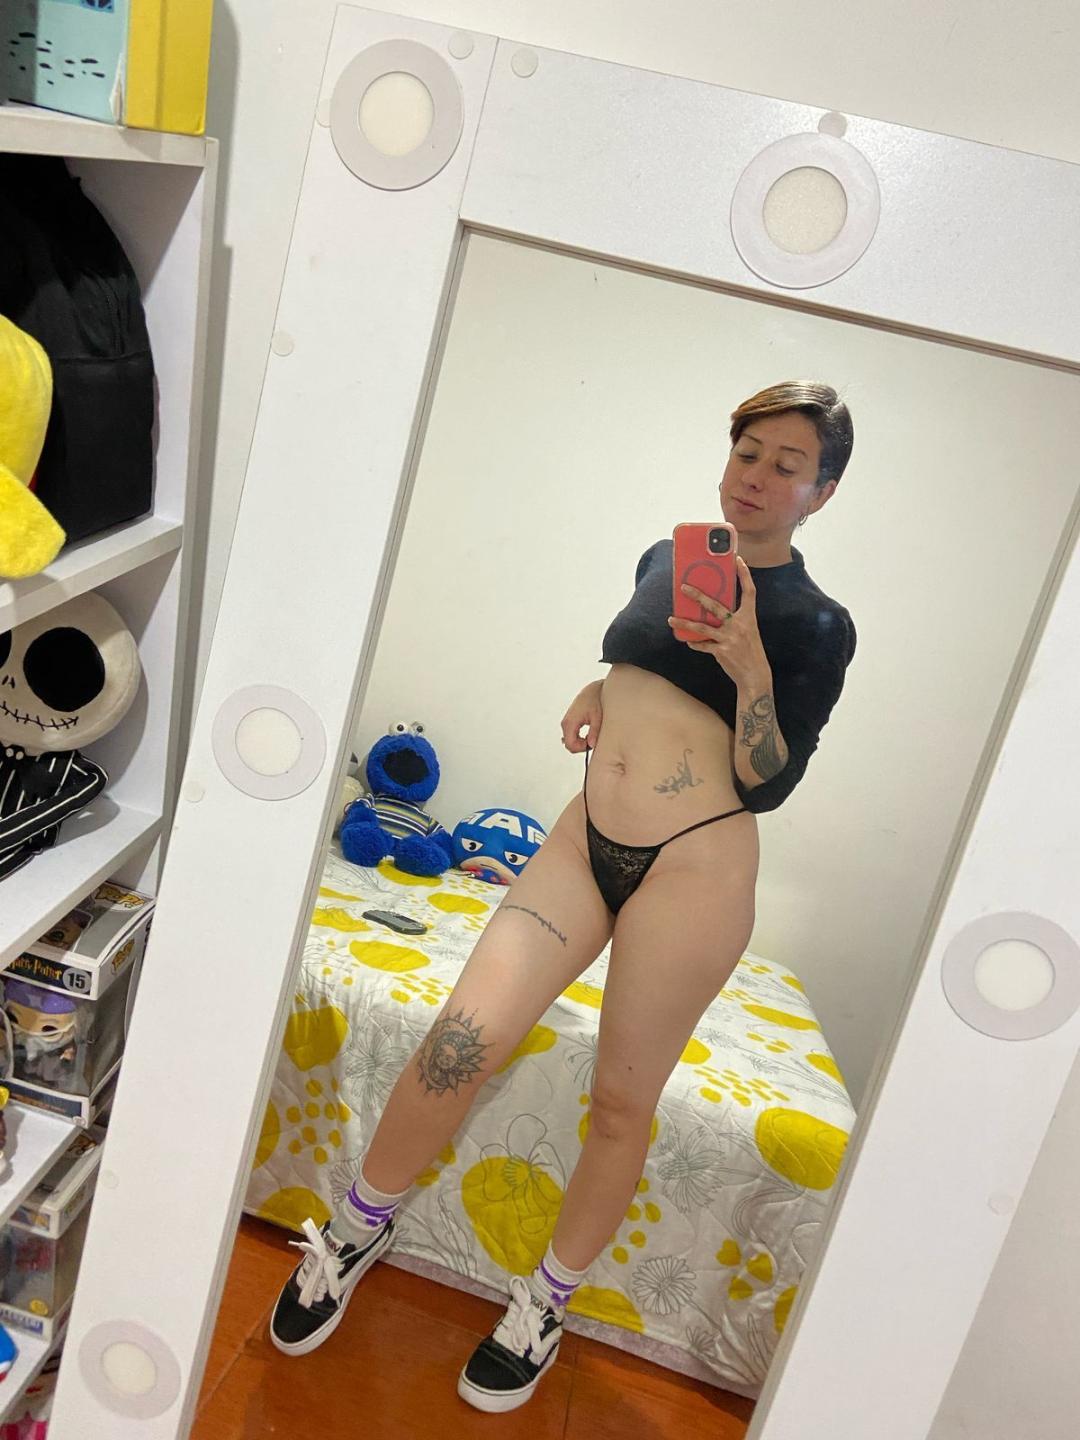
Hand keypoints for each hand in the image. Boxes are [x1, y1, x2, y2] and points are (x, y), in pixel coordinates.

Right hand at [561, 680, 603, 752]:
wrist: (593, 690)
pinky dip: (579, 738)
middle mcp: (565, 723)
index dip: (581, 749)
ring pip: (570, 740)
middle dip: (581, 746)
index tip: (592, 744)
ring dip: (580, 742)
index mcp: (570, 722)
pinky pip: (571, 735)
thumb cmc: (595, 700)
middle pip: (569, 744)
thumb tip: (592, 745)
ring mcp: (566, 722)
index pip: (570, 745)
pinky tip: (587, 734)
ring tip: (592, 735)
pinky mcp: (569, 721)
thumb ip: (594, 732)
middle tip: (594, 740)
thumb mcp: (597, 717)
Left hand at [668, 556, 768, 687]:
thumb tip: (715, 612)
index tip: (738, 561)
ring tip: (671, 620)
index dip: (745, 575)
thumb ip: (735, 620)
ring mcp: (729, 638)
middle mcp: (739, 625)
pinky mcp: (721, 651)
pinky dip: (695, 644)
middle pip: (715, 606)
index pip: (749, 592)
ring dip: (684, 623)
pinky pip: (703, 645)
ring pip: (702, 627)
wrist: (755, 675)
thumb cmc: (751, 652)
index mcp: (749, 617)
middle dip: (697, 596)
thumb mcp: (748, 631)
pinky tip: (688, 641)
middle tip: (684, 588)